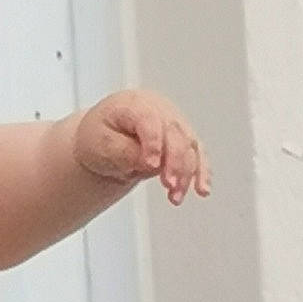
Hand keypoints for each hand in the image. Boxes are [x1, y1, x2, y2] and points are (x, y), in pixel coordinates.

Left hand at [74, 91, 211, 205]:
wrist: (105, 137)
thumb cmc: (100, 135)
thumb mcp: (101, 144)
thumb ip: (124, 152)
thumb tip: (150, 164)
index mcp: (134, 104)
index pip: (150, 120)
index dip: (153, 143)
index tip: (151, 165)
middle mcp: (160, 110)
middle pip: (175, 134)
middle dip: (175, 162)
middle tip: (169, 185)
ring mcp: (174, 123)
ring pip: (189, 146)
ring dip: (187, 173)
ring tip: (176, 197)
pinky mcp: (183, 139)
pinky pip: (197, 154)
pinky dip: (200, 172)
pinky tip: (202, 190)